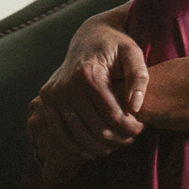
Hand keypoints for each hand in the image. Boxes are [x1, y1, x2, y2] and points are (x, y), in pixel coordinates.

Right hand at [27, 21, 147, 185]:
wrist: (89, 37)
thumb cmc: (116, 45)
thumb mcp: (133, 53)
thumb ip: (139, 77)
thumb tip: (135, 106)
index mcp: (87, 73)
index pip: (112, 114)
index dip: (130, 127)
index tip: (142, 128)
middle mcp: (65, 85)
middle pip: (96, 128)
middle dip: (118, 139)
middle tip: (132, 139)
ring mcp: (53, 94)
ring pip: (79, 135)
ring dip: (100, 146)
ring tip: (117, 144)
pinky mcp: (46, 101)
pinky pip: (60, 133)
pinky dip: (77, 147)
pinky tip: (94, 151)